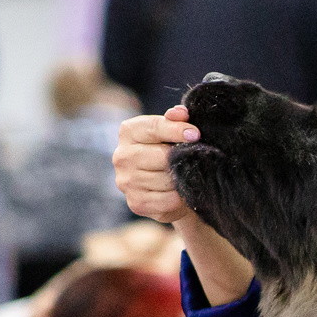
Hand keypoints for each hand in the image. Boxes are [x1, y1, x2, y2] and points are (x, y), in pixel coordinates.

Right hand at [113, 105, 199, 226]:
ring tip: (187, 176)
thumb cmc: (170, 153)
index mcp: (128, 132)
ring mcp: (126, 181)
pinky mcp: (136, 203)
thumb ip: (174, 120)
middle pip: (162, 156)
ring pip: (166, 179)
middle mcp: (121, 156)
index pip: (153, 127)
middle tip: (195, 160)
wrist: (167, 188)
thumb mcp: (172, 133)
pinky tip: (181, 192)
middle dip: (182, 159)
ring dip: (182, 179)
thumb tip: (181, 113)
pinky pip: (167, 200)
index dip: (177, 130)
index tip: (196, 134)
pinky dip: (180, 197)